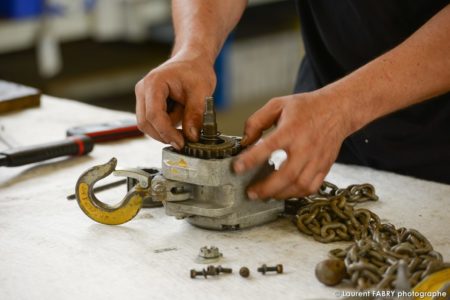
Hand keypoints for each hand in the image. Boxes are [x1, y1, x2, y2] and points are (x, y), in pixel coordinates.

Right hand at [135, 49, 215, 148]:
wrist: (193, 61)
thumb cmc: (196, 70)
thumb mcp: (202, 92)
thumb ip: (196, 114)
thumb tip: (192, 136)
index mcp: (154, 83)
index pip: (154, 115)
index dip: (166, 133)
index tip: (181, 143)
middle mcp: (143, 90)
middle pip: (146, 123)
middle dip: (164, 135)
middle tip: (183, 141)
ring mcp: (143, 97)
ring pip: (148, 125)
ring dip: (166, 129)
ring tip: (184, 115)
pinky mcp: (147, 103)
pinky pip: (152, 121)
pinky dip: (166, 125)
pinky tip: (179, 114)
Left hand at [233, 91, 351, 199]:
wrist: (338, 110)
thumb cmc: (306, 108)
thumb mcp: (278, 105)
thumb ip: (257, 121)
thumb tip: (245, 141)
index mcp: (291, 129)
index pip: (268, 146)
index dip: (251, 159)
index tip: (237, 168)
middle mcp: (305, 146)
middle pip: (286, 174)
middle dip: (266, 187)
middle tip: (250, 193)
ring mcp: (317, 159)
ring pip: (299, 185)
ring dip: (280, 194)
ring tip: (265, 195)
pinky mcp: (324, 167)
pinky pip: (311, 188)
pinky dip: (296, 194)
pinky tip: (284, 192)